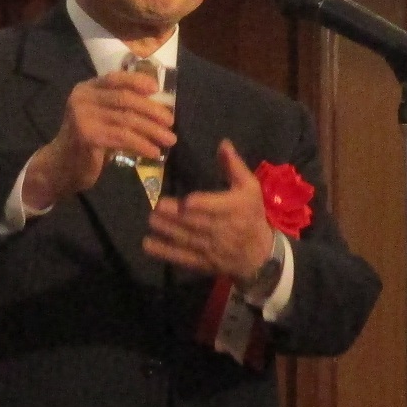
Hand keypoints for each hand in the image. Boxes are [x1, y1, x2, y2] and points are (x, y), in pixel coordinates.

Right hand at [22, 69, 177, 208]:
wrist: (61, 167)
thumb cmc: (87, 142)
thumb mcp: (102, 118)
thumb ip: (119, 107)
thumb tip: (158, 105)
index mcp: (86, 89)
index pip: (115, 78)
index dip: (137, 81)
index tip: (156, 89)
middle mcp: (82, 98)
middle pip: (125, 99)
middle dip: (152, 110)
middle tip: (170, 122)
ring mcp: (83, 116)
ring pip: (126, 119)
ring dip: (152, 131)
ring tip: (169, 140)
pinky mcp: (87, 135)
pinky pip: (122, 137)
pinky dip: (142, 144)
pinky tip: (154, 152)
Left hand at [145, 140, 276, 280]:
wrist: (259, 254)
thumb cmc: (252, 215)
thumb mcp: (250, 188)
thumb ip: (234, 166)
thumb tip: (222, 143)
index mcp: (234, 208)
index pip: (216, 208)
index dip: (202, 205)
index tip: (187, 201)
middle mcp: (222, 229)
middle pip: (196, 223)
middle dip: (176, 216)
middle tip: (156, 206)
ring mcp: (211, 248)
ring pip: (186, 239)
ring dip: (168, 230)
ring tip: (152, 220)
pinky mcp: (202, 262)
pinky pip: (182, 257)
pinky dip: (165, 252)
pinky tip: (148, 244)